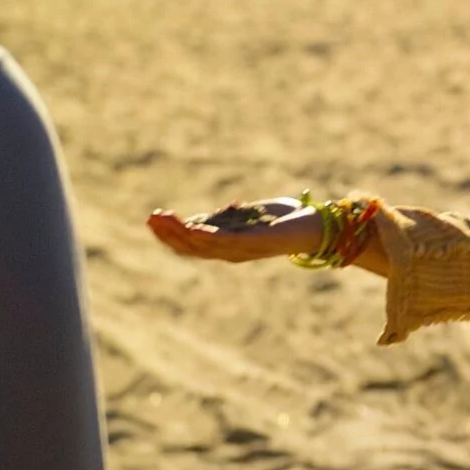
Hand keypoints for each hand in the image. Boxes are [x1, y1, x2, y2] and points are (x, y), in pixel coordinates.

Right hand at [146, 198, 318, 262]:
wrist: (318, 226)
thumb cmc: (287, 220)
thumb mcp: (250, 216)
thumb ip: (229, 218)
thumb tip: (206, 215)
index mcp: (228, 247)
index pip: (191, 246)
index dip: (170, 234)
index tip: (153, 218)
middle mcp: (232, 253)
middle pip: (191, 248)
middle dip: (169, 233)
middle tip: (150, 218)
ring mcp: (243, 250)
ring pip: (203, 245)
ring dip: (181, 232)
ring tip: (163, 218)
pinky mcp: (256, 243)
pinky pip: (226, 242)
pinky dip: (207, 235)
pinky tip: (193, 226)